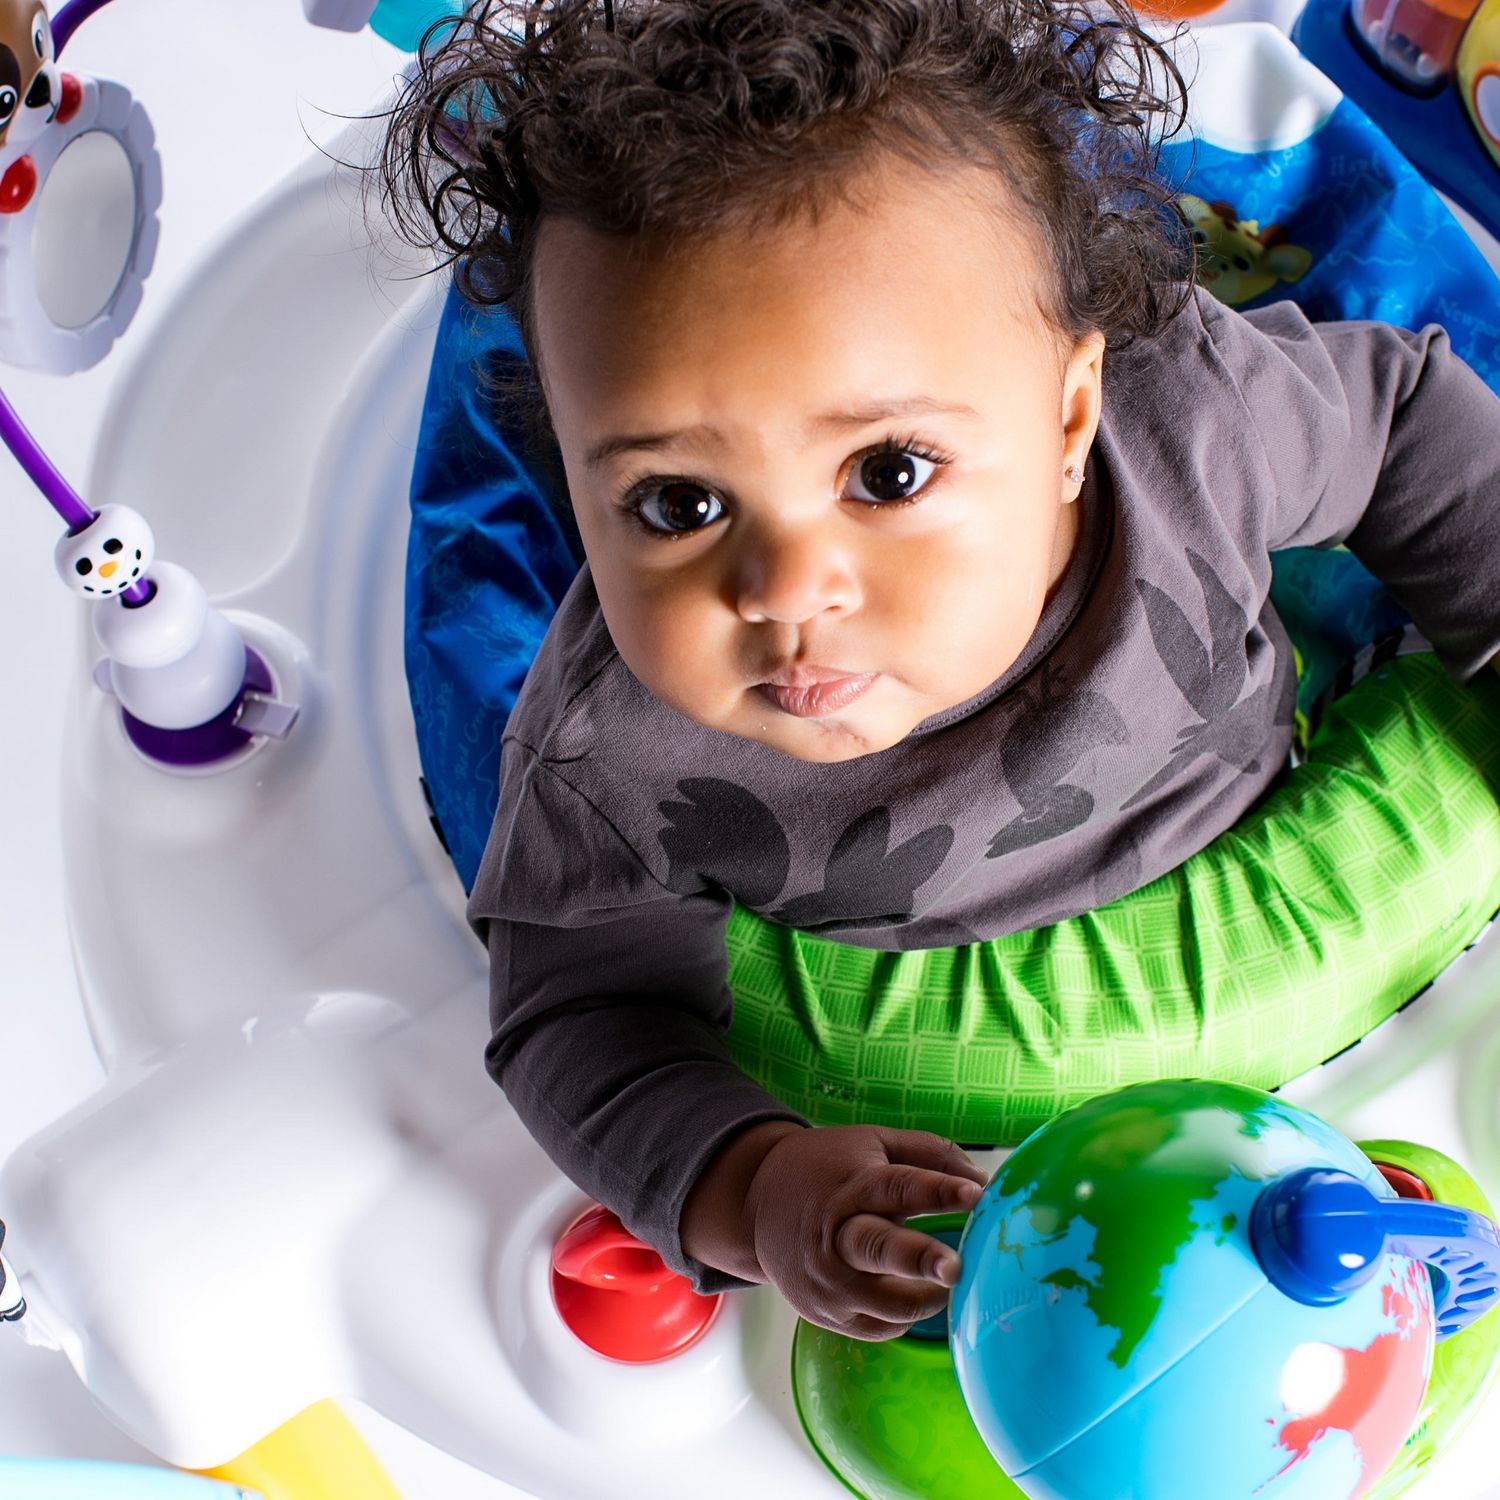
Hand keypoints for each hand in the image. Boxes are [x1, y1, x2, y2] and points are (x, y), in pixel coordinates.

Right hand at [743, 1123, 988, 1341]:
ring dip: (927, 1296)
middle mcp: (838, 1236)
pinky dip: (906, 1315)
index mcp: (853, 1185)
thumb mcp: (873, 1143)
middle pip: (880, 1248)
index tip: (976, 1193)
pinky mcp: (828, 1314)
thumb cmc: (828, 1170)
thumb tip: (982, 1178)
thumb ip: (928, 1153)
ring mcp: (830, 1281)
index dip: (938, 1190)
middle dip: (920, 1259)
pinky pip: (881, 1327)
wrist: (756, 1205)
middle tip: (955, 1267)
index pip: (899, 1187)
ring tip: (947, 1280)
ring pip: (887, 1303)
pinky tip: (910, 1290)